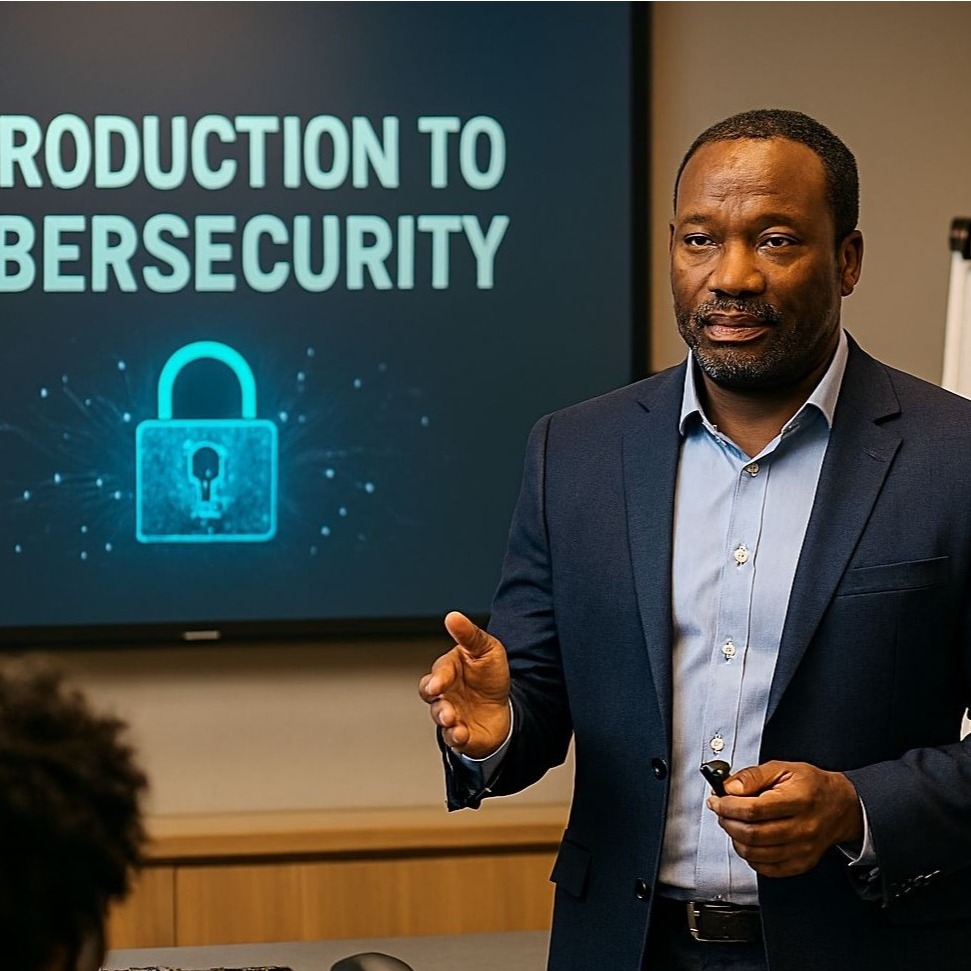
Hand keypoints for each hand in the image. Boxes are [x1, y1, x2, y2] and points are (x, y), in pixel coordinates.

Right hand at [418, 611, 510, 758]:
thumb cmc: (490, 676)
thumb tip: (453, 616)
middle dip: (434, 698)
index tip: (439, 683)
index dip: (438, 677)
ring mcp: (451, 714)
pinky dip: (455, 736)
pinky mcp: (459, 734)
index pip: (437, 673)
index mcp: (449, 671)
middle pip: (430, 695)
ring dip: (444, 718)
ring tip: (452, 719)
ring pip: (439, 716)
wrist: (505, 708)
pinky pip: (452, 738)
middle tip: (441, 700)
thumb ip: (469, 635)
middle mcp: (445, 693)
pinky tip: (461, 733)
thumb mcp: (486, 649)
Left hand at [707, 760, 862, 877]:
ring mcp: (802, 850)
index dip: (728, 806)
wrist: (841, 806)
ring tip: (733, 824)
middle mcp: (802, 828)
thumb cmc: (811, 785)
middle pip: (752, 834)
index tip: (716, 800)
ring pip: (755, 854)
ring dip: (735, 839)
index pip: (753, 809)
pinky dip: (750, 856)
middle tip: (721, 811)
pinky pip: (767, 868)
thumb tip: (729, 786)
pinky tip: (748, 841)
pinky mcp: (801, 864)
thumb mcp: (783, 768)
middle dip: (727, 822)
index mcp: (797, 801)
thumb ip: (753, 776)